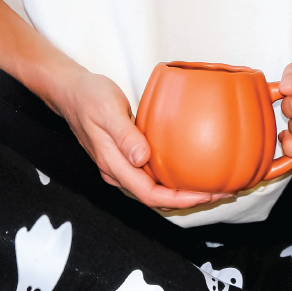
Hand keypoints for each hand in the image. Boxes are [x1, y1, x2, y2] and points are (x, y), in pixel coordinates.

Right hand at [55, 69, 231, 209]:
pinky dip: (172, 176)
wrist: (69, 91)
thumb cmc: (88, 97)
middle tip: (222, 192)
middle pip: (156, 197)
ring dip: (182, 190)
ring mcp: (121, 165)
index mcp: (113, 165)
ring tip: (212, 183)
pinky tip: (189, 166)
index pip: (151, 194)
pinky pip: (152, 174)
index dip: (180, 199)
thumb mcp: (107, 110)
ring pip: (154, 188)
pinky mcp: (125, 155)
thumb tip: (141, 158)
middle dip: (189, 199)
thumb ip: (124, 135)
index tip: (207, 194)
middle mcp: (118, 171)